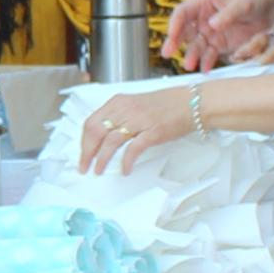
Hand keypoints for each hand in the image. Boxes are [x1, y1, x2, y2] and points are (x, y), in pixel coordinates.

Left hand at [73, 86, 196, 176]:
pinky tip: (125, 170)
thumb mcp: (135, 105)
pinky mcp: (152, 132)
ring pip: (110, 142)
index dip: (84, 141)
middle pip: (96, 132)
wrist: (191, 103)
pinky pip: (132, 149)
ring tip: (99, 170)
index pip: (91, 122)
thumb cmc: (166, 105)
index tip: (82, 154)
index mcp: (118, 102)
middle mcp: (125, 110)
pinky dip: (126, 162)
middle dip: (87, 152)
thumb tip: (103, 136)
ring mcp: (138, 120)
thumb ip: (119, 116)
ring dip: (101, 159)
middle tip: (84, 167)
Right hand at [164, 0, 273, 68]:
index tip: (171, 35)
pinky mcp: (220, 44)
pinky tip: (205, 69)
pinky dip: (207, 62)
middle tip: (168, 53)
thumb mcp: (243, 3)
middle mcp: (203, 18)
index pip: (183, 12)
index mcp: (204, 2)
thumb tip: (211, 25)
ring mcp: (211, 32)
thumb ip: (228, 14)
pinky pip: (210, 54)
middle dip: (176, 42)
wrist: (273, 10)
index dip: (175, 23)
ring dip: (192, 55)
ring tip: (190, 65)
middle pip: (184, 31)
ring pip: (196, 45)